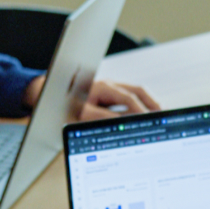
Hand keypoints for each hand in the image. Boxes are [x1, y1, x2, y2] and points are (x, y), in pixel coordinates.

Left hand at [23, 76, 162, 120]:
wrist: (46, 94)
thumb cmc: (60, 103)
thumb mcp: (79, 113)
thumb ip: (100, 118)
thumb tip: (120, 123)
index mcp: (102, 87)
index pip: (129, 99)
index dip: (141, 111)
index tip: (151, 120)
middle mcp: (107, 85)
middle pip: (137, 92)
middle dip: (151, 104)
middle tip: (163, 116)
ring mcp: (107, 89)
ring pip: (134, 93)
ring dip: (147, 104)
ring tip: (158, 115)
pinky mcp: (106, 94)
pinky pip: (127, 98)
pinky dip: (137, 106)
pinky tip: (141, 116)